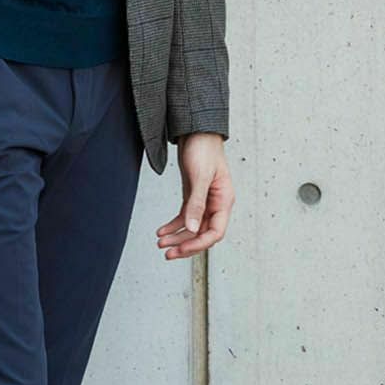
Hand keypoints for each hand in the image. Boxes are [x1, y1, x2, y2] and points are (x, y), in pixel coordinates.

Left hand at [156, 133, 232, 257]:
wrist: (196, 131)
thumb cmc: (203, 149)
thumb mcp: (199, 176)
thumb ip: (196, 204)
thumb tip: (191, 228)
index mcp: (224, 201)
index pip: (215, 232)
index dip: (199, 244)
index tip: (181, 249)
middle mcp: (216, 204)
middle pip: (202, 234)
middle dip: (185, 245)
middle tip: (167, 253)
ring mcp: (204, 202)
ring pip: (191, 228)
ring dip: (177, 237)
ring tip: (160, 244)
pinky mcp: (192, 196)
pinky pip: (184, 217)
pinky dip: (173, 226)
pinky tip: (161, 231)